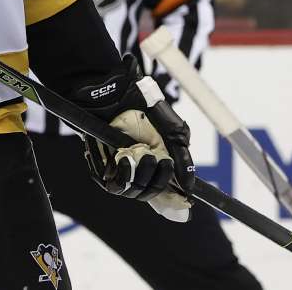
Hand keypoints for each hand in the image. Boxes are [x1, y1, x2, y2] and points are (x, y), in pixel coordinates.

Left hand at [73, 54, 194, 221]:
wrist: (117, 94)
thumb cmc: (146, 109)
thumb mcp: (173, 131)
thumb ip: (183, 158)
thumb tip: (189, 186)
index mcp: (156, 164)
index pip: (164, 190)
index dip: (172, 193)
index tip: (183, 197)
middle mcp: (138, 169)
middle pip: (150, 193)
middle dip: (158, 181)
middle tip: (161, 160)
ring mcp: (120, 169)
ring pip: (133, 192)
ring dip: (141, 176)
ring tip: (144, 155)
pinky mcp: (102, 167)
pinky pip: (114, 185)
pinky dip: (123, 174)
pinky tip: (125, 157)